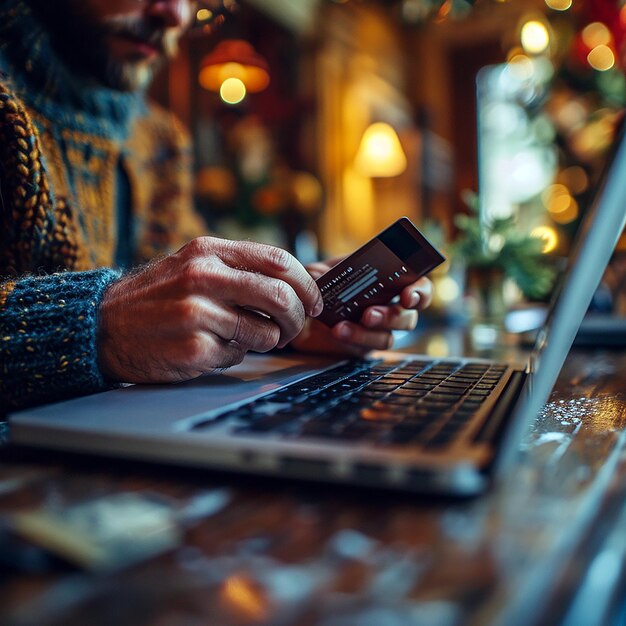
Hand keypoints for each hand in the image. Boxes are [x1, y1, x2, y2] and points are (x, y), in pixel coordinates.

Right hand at [98, 237, 322, 382]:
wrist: (102, 326)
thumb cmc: (157, 297)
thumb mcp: (193, 264)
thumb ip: (239, 269)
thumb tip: (295, 285)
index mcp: (208, 251)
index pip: (278, 260)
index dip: (306, 283)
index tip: (314, 301)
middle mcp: (203, 277)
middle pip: (280, 296)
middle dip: (298, 318)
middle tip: (295, 328)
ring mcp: (197, 314)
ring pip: (265, 332)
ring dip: (265, 340)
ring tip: (242, 337)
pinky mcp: (193, 349)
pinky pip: (238, 356)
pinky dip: (234, 355)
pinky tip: (210, 348)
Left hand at [290, 258, 432, 355]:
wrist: (303, 313)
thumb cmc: (320, 286)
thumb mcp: (318, 272)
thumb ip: (318, 272)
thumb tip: (317, 276)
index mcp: (388, 281)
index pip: (418, 285)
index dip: (420, 292)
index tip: (408, 296)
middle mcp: (389, 306)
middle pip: (407, 316)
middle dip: (391, 316)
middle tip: (369, 314)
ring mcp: (378, 330)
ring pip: (388, 337)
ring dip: (366, 333)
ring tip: (342, 327)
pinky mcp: (364, 347)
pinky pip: (366, 349)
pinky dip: (352, 340)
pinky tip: (337, 332)